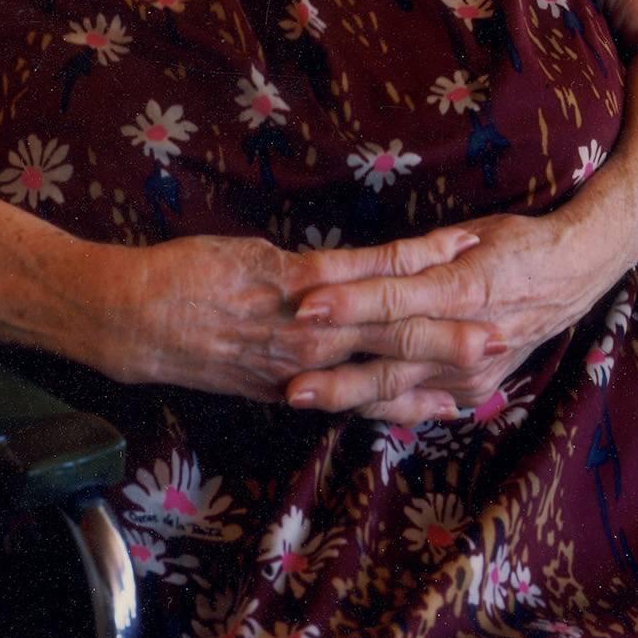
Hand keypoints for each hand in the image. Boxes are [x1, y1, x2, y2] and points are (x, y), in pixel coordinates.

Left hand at [69, 226, 482, 403]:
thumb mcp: (241, 372)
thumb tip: (317, 363)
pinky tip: (441, 242)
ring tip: (485, 292)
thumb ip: (286, 370)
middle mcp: (309, 364)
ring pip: (386, 317)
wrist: (134, 322)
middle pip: (394, 360)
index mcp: (301, 384)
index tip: (469, 393)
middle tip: (503, 344)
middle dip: (451, 353)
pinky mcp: (289, 283)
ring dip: (439, 304)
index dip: (425, 395)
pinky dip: (402, 258)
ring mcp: (303, 324)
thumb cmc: (183, 340)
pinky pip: (356, 270)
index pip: (376, 395)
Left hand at [278, 211, 613, 423]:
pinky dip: (381, 407)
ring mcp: (473, 372)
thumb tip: (356, 264)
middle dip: (334, 366)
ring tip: (298, 395)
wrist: (574, 274)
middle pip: (391, 355)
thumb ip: (414, 256)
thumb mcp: (468, 235)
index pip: (395, 298)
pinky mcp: (476, 390)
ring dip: (346, 394)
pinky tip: (344, 410)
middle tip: (285, 372)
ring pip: (399, 387)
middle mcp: (467, 337)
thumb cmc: (515, 242)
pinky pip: (421, 402)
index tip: (304, 302)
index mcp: (463, 289)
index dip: (348, 301)